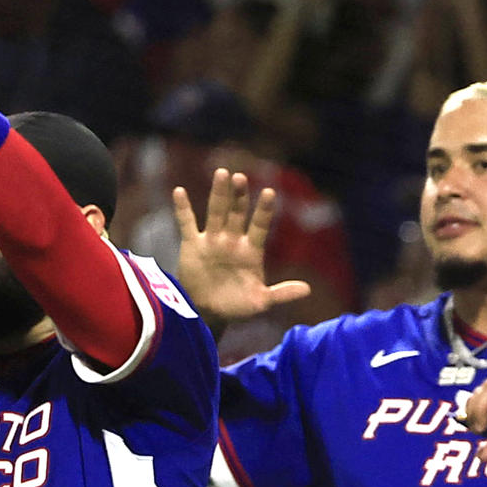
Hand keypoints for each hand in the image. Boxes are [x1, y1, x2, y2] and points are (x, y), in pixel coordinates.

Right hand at [173, 169, 308, 321]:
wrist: (207, 313)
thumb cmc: (237, 307)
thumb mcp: (261, 302)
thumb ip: (281, 294)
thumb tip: (307, 290)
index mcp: (251, 250)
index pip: (260, 225)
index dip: (264, 210)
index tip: (270, 192)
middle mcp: (232, 240)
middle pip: (237, 213)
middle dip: (240, 196)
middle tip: (241, 177)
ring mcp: (212, 240)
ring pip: (216, 212)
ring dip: (219, 193)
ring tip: (222, 173)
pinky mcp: (192, 245)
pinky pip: (186, 223)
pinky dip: (183, 208)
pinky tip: (179, 191)